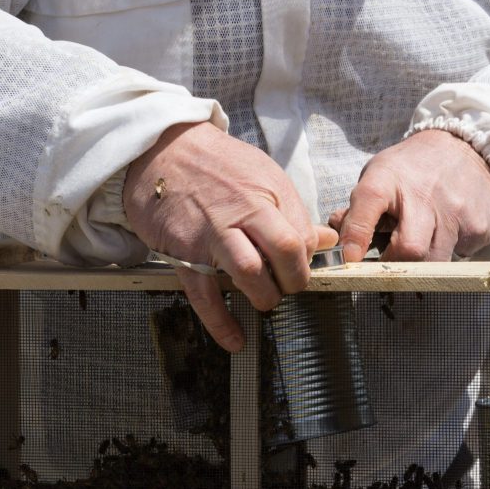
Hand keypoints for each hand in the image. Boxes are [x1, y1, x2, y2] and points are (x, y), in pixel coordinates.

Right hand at [123, 122, 337, 350]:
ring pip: (249, 272)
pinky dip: (221, 322)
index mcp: (267, 193)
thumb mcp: (264, 176)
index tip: (299, 268)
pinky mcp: (184, 250)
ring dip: (264, 296)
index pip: (301, 236)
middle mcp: (242, 211)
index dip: (306, 260)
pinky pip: (204, 293)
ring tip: (265, 300)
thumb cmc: (216, 164)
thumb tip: (327, 239)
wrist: (162, 150)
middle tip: (287, 287)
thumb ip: (294, 212)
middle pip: (284, 251)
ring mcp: (212, 232)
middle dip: (293, 280)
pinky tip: (234, 338)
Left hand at [329, 130, 489, 261]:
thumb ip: (358, 210)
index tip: (350, 259)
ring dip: (424, 264)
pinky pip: (461, 255)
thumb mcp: (379, 176)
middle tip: (391, 263)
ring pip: (437, 261)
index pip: (367, 206)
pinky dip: (452, 253)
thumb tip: (336, 241)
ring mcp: (455, 212)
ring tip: (421, 248)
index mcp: (388, 180)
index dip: (356, 236)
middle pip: (410, 250)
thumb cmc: (412, 169)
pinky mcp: (479, 226)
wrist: (466, 148)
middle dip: (397, 265)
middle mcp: (423, 196)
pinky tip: (448, 234)